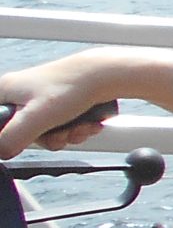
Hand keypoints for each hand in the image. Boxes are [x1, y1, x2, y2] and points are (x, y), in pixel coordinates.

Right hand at [0, 50, 172, 157]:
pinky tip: (88, 123)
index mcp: (5, 91)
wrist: (108, 74)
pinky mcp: (61, 102)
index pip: (0, 123)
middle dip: (51, 138)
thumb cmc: (70, 88)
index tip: (32, 135)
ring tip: (81, 125)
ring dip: (68, 134)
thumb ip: (11, 138)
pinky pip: (64, 125)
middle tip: (65, 132)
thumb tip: (2, 152)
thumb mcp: (34, 119)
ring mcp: (42, 98)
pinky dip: (77, 128)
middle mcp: (21, 93)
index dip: (14, 136)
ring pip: (48, 131)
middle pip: (26, 132)